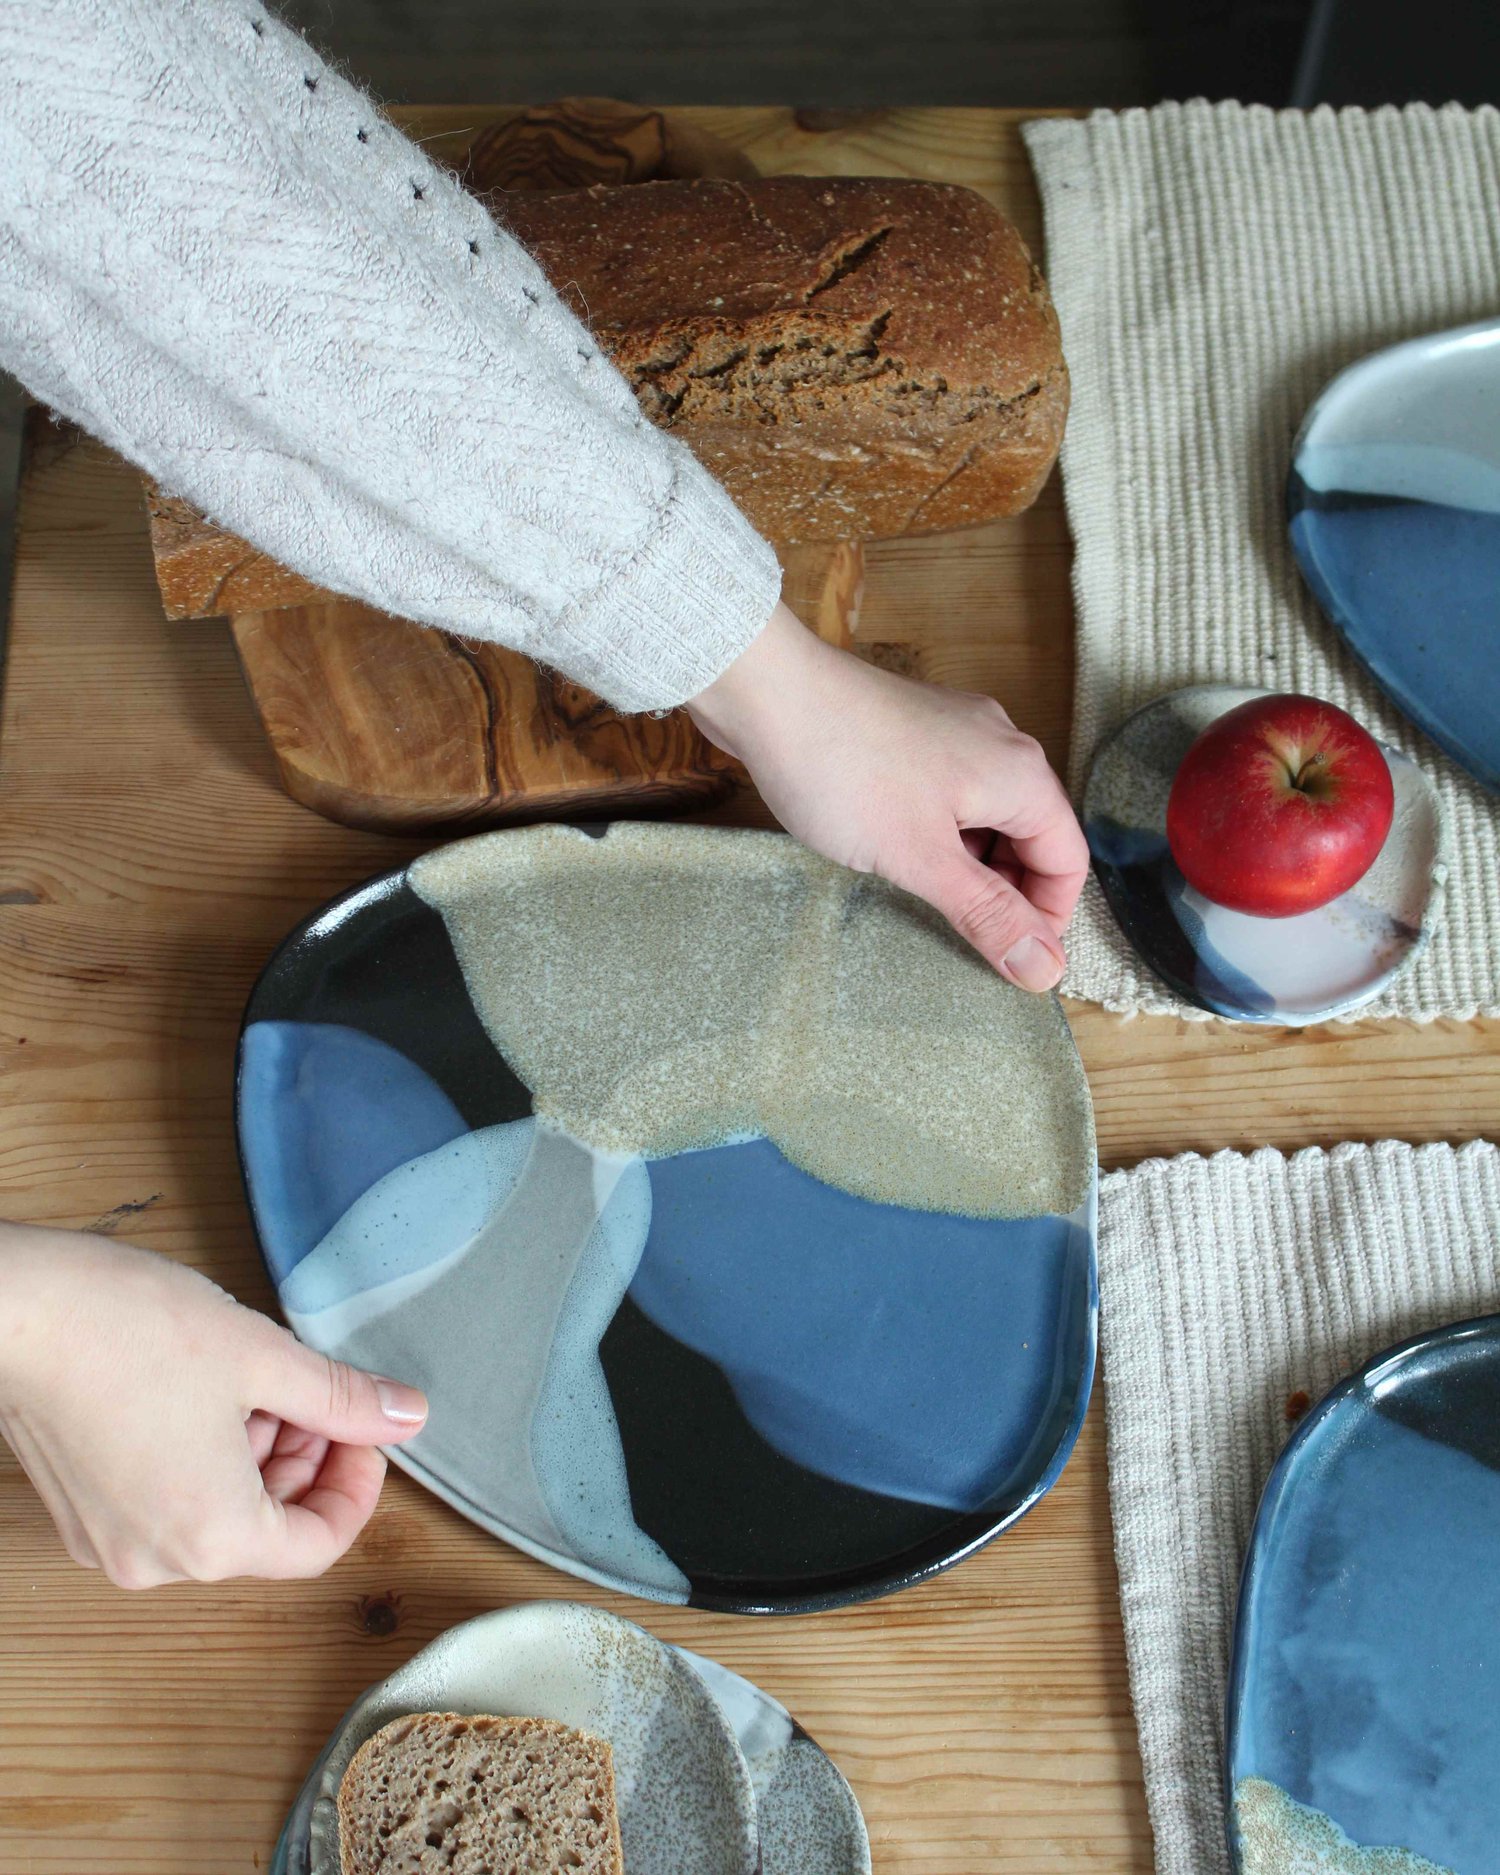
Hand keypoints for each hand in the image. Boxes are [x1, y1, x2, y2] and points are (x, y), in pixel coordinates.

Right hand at [0, 1223, 427, 1588]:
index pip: (319, 1546)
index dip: (357, 1487)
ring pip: (217, 1513)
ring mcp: (109, 1540)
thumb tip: (409, 1416)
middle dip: (306, 1461)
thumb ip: (342, 1399)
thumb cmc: (131, 1331)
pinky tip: (208, 1389)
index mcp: (211, 1538)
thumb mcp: (263, 1358)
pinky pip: (167, 1500)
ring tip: (258, 1377)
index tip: (365, 1431)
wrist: (16, 1309)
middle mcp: (156, 1561)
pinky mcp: (82, 1509)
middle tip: (315, 1392)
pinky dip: (205, 1456)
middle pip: (266, 1531)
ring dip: (257, 1454)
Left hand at [688, 603, 1088, 989]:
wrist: (766, 692)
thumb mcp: (921, 859)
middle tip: (965, 936)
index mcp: (1020, 774)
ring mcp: (953, 732)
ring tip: (923, 895)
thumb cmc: (844, 768)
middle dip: (1007, 892)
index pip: (1068, 860)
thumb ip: (987, 914)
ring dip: (968, 863)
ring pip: (986, 815)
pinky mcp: (910, 731)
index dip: (1048, 918)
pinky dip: (937, 833)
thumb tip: (1045, 967)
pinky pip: (946, 793)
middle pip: (1031, 836)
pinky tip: (895, 851)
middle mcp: (998, 744)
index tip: (1014, 960)